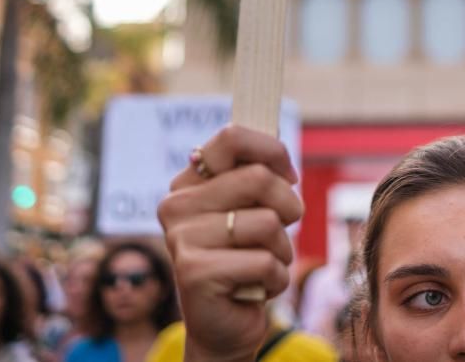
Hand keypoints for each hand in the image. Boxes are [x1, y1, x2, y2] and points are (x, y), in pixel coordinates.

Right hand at [158, 125, 302, 361]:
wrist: (224, 327)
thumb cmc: (244, 260)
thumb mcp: (249, 211)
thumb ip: (255, 174)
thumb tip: (275, 141)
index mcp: (188, 182)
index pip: (231, 137)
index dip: (272, 150)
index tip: (289, 175)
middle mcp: (176, 205)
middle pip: (259, 178)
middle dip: (287, 208)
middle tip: (280, 230)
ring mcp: (181, 239)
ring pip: (267, 223)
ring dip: (281, 250)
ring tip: (261, 265)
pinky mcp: (194, 273)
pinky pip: (265, 262)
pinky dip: (275, 279)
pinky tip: (254, 290)